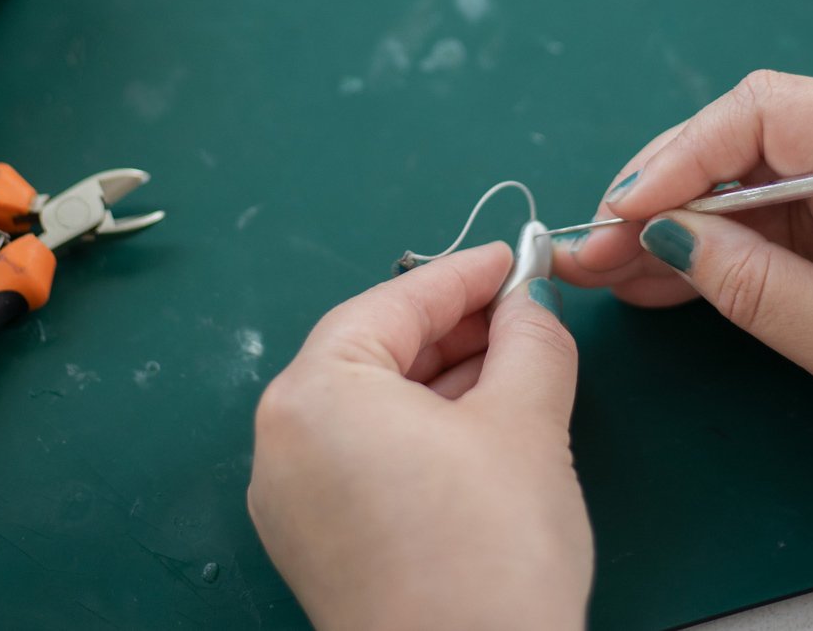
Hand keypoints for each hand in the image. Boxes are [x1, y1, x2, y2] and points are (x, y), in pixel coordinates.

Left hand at [248, 244, 590, 630]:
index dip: (462, 275)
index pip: (392, 304)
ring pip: (369, 406)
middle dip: (452, 329)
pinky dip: (417, 431)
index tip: (512, 258)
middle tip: (523, 312)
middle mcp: (281, 440)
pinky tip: (480, 428)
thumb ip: (530, 341)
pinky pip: (362, 455)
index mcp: (313, 393)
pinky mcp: (314, 544)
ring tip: (515, 366)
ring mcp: (290, 499)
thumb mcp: (525, 423)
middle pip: (372, 352)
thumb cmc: (488, 555)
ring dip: (441, 380)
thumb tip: (531, 303)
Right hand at [554, 70, 812, 507]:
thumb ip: (749, 285)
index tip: (623, 213)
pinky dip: (719, 256)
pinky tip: (661, 285)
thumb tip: (660, 241)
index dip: (679, 156)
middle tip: (595, 249)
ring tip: (607, 273)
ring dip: (679, 230)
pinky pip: (774, 228)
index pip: (759, 115)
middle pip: (742, 146)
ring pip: (748, 189)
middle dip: (662, 194)